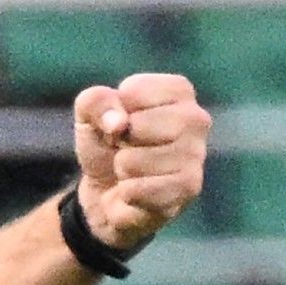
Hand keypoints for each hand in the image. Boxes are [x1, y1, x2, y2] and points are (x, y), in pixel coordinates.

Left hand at [73, 73, 211, 249]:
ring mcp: (196, 154)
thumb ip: (95, 101)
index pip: (134, 91)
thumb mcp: (89, 114)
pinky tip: (139, 191)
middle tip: (126, 148)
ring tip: (133, 169)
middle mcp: (196, 118)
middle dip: (119, 141)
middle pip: (138, 125)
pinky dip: (127, 193)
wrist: (107, 191)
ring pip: (134, 160)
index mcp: (177, 91)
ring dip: (123, 168)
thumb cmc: (106, 144)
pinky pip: (138, 189)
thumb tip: (118, 123)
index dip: (112, 111)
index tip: (119, 122)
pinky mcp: (189, 188)